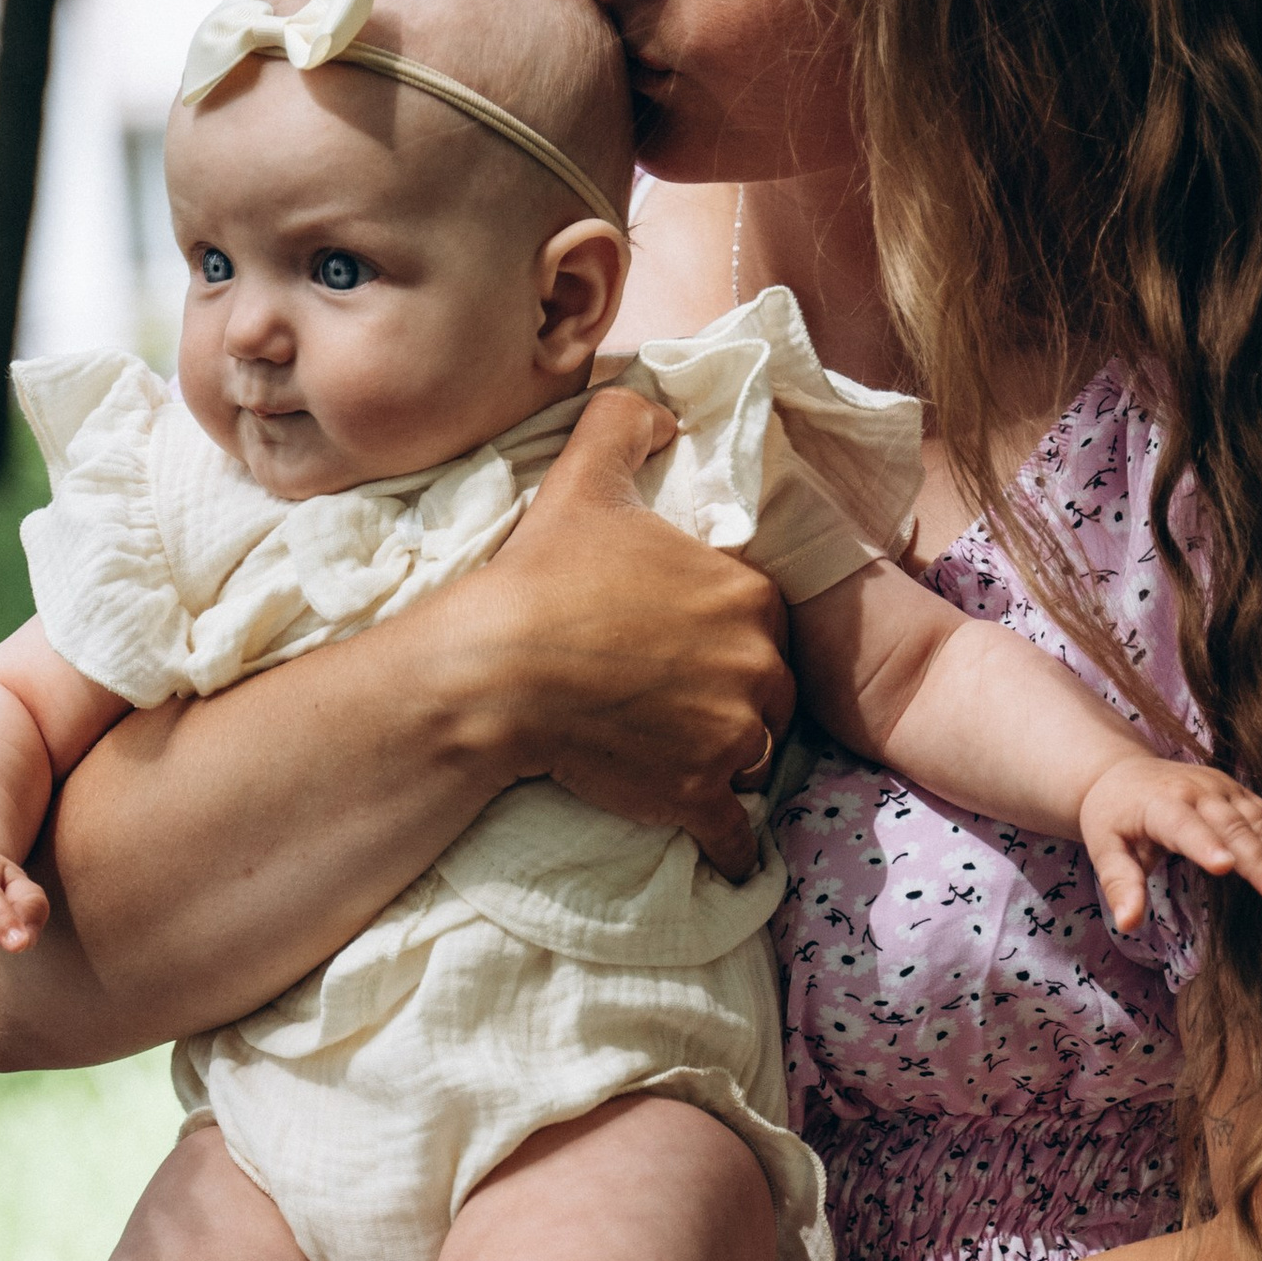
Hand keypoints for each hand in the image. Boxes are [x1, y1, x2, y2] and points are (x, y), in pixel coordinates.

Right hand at [469, 385, 795, 878]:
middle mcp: (755, 666)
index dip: (729, 632)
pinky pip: (734, 835)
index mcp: (746, 593)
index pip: (765, 619)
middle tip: (679, 699)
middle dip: (735, 696)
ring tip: (679, 754)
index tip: (687, 641)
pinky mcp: (696, 795)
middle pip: (768, 691)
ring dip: (727, 758)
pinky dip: (730, 846)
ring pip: (753, 755)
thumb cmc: (541, 576)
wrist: (493, 671)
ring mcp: (730, 736)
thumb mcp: (585, 477)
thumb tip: (662, 409)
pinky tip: (722, 851)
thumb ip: (628, 423)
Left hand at [1078, 761, 1261, 936]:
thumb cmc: (1112, 816)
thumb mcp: (1105, 848)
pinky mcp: (1238, 793)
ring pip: (1259, 823)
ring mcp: (1222, 788)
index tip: (1226, 868)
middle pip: (1233, 827)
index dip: (1205, 845)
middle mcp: (1198, 791)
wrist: (1123, 772)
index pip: (1186, 826)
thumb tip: (1127, 923)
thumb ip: (1118, 883)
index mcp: (1161, 803)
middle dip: (1259, 860)